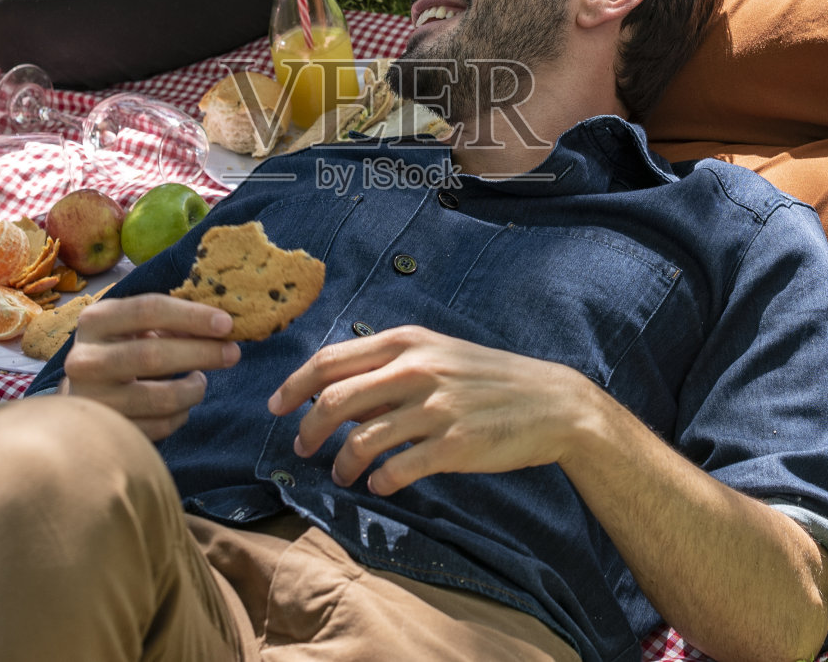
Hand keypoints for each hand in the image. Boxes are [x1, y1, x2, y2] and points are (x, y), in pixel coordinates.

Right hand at [62, 293, 240, 440]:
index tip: (227, 324)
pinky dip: (180, 416)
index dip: (192, 316)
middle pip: (153, 355)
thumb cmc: (119, 350)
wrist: (82, 393)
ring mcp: (93, 400)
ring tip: (201, 381)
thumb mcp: (134, 326)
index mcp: (95, 321)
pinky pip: (158, 427)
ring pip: (160, 398)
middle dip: (202, 353)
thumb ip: (170, 323)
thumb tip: (221, 327)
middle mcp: (85, 360)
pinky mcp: (106, 432)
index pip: (148, 310)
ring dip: (194, 390)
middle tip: (233, 353)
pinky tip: (182, 405)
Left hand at [268, 325, 585, 494]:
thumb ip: (389, 366)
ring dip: (341, 463)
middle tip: (301, 448)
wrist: (551, 402)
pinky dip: (380, 480)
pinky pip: (398, 469)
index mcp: (406, 342)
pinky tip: (379, 485)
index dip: (293, 385)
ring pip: (361, 439)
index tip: (276, 406)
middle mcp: (415, 370)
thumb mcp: (437, 354)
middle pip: (334, 400)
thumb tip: (338, 389)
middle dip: (307, 429)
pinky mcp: (454, 445)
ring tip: (342, 475)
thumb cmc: (488, 378)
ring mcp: (435, 408)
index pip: (329, 360)